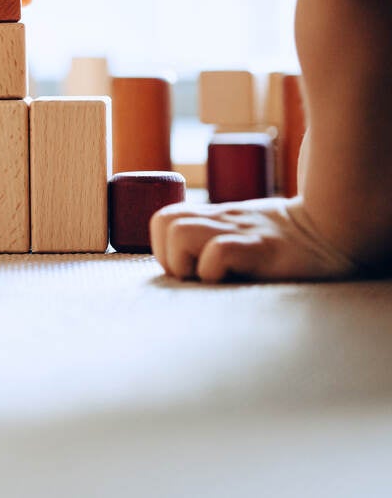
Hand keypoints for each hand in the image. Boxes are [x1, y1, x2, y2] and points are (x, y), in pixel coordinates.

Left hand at [149, 195, 355, 282]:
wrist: (337, 232)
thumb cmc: (290, 243)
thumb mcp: (246, 231)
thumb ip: (217, 238)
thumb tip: (190, 269)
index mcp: (216, 218)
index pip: (163, 219)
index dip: (162, 247)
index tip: (186, 270)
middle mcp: (223, 220)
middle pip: (163, 221)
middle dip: (167, 256)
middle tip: (194, 276)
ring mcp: (241, 232)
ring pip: (180, 232)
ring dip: (185, 262)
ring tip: (210, 279)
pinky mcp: (261, 249)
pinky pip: (218, 251)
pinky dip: (214, 271)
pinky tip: (233, 282)